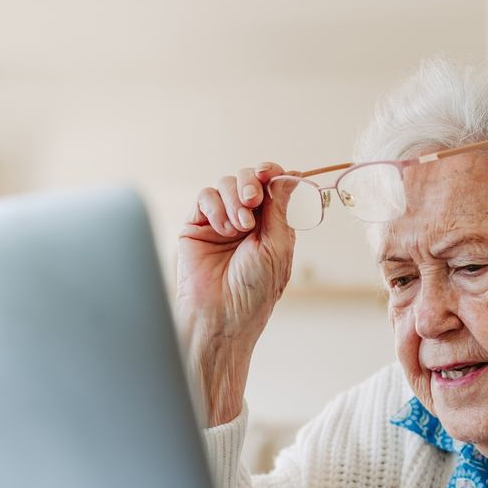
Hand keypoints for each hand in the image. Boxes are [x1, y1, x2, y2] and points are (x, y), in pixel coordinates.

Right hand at [175, 163, 296, 424]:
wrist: (219, 315)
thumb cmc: (253, 292)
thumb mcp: (277, 247)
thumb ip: (281, 208)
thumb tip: (290, 174)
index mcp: (272, 226)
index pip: (274, 186)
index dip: (273, 173)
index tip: (271, 172)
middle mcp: (247, 221)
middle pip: (249, 179)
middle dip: (253, 182)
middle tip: (253, 199)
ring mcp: (221, 222)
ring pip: (226, 184)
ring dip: (235, 198)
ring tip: (240, 226)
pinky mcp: (196, 225)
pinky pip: (205, 197)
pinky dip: (216, 207)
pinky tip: (223, 228)